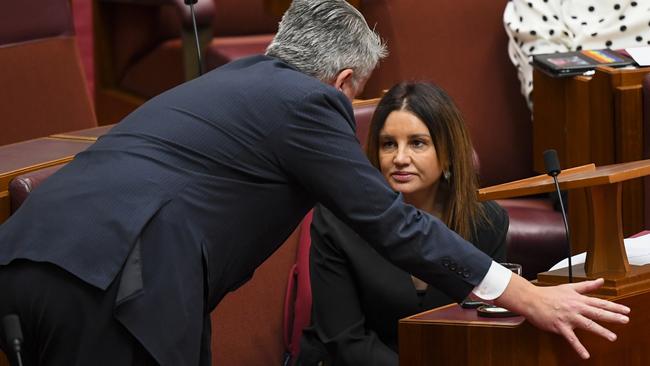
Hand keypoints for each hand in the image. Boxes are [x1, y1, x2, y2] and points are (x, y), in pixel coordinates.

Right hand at [494, 275, 629, 358]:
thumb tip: (600, 281)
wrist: (531, 299)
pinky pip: (571, 338)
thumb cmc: (548, 294)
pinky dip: (578, 347)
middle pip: (597, 312)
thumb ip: (587, 286)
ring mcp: (568, 317)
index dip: (614, 306)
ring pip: (587, 324)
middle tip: (625, 320)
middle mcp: (575, 308)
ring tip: (612, 337)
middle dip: (612, 317)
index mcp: (578, 299)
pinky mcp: (560, 326)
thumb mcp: (569, 287)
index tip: (626, 310)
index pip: (599, 302)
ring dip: (600, 331)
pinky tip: (585, 354)